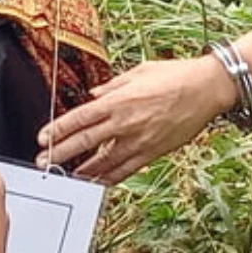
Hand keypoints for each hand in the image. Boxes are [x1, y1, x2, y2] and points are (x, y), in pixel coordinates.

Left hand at [35, 57, 236, 184]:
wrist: (207, 88)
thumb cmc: (175, 75)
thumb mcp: (138, 71)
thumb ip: (113, 85)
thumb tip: (94, 94)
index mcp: (119, 100)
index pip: (80, 117)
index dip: (58, 129)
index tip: (43, 138)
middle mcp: (126, 122)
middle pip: (86, 141)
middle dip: (62, 153)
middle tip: (44, 162)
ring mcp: (140, 140)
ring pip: (104, 161)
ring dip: (83, 170)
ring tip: (68, 176)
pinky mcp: (154, 152)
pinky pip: (127, 169)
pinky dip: (111, 177)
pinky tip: (99, 181)